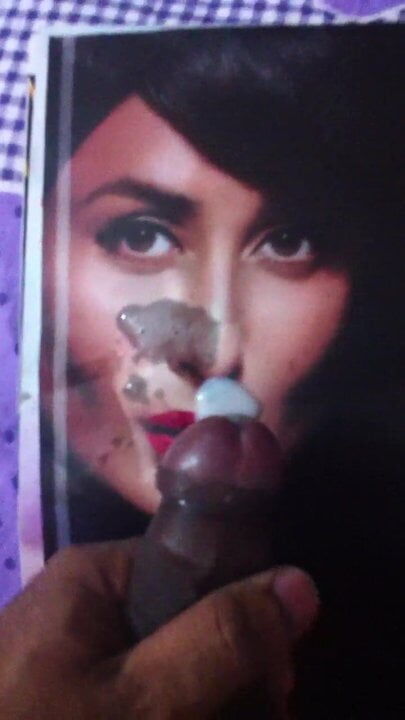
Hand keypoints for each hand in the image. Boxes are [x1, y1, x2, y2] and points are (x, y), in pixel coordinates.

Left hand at [0, 540, 317, 718]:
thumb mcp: (142, 703)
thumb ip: (220, 640)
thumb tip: (299, 582)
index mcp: (97, 576)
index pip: (200, 571)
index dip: (245, 625)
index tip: (274, 689)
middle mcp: (83, 601)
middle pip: (186, 622)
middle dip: (227, 678)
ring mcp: (70, 653)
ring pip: (164, 668)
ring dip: (200, 705)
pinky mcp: (62, 694)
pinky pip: (131, 695)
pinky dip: (162, 713)